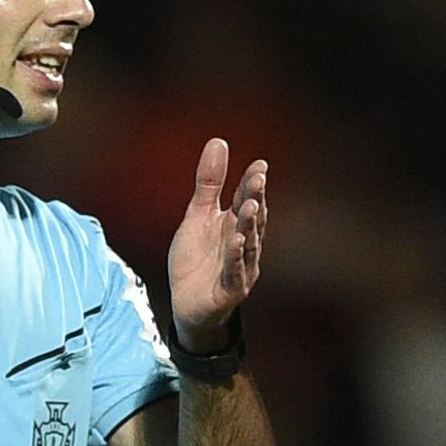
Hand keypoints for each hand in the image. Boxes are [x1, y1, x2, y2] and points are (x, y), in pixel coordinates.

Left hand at [164, 135, 271, 353]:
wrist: (186, 304)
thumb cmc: (196, 259)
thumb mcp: (197, 216)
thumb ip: (208, 184)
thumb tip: (218, 142)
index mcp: (235, 224)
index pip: (245, 199)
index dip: (252, 183)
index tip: (259, 165)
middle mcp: (244, 243)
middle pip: (251, 218)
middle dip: (255, 198)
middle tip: (258, 178)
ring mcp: (241, 267)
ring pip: (248, 243)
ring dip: (250, 225)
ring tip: (250, 205)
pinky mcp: (231, 289)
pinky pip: (235, 272)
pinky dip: (236, 257)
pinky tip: (236, 241)